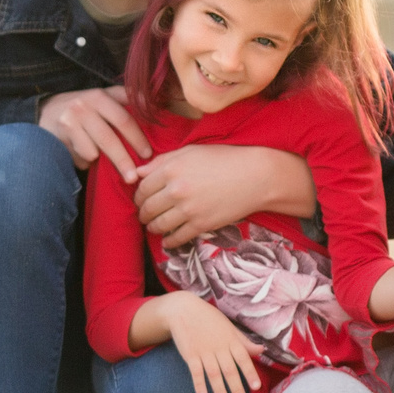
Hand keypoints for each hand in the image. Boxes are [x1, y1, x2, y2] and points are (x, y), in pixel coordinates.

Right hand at [39, 84, 150, 181]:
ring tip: (101, 158)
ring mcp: (70, 121)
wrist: (47, 110)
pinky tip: (82, 153)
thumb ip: (128, 100)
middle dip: (123, 160)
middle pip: (109, 139)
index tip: (148, 154)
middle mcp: (84, 106)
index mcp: (101, 96)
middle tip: (134, 177)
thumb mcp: (105, 97)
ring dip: (101, 160)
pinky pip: (79, 156)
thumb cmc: (86, 107)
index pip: (123, 119)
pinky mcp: (59, 137)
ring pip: (93, 151)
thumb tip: (158, 107)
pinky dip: (85, 160)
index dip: (137, 138)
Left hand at [135, 144, 314, 246]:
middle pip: (147, 208)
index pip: (142, 187)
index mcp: (171, 169)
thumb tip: (137, 172)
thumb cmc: (225, 158)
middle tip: (145, 214)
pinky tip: (168, 240)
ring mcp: (188, 209)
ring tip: (154, 226)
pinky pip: (176, 238)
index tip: (141, 199)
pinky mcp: (201, 224)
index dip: (138, 195)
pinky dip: (169, 241)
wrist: (256, 176)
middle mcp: (176, 190)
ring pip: (158, 225)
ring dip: (152, 228)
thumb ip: (162, 160)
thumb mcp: (191, 151)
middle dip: (142, 213)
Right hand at [151, 293, 266, 392]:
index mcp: (231, 340)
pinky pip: (195, 372)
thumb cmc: (210, 319)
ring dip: (220, 391)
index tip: (257, 387)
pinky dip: (199, 385)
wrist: (184, 310)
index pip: (243, 359)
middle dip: (237, 389)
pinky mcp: (190, 355)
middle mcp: (219, 347)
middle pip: (230, 371)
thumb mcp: (230, 328)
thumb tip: (262, 350)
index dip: (250, 373)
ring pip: (214, 374)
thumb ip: (244, 342)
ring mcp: (204, 352)